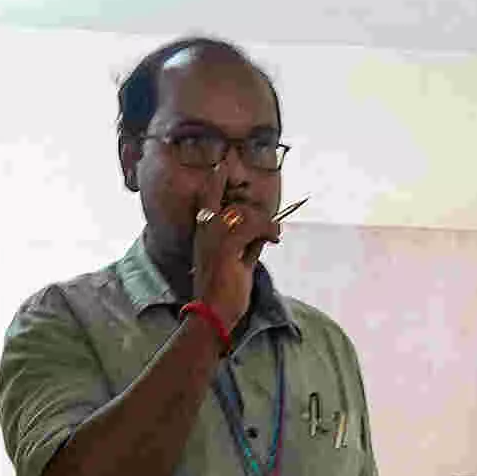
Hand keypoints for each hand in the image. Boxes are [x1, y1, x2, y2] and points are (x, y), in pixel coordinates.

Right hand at [190, 183, 274, 336]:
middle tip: (271, 229)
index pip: (208, 193)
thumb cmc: (224, 290)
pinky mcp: (226, 245)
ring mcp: (214, 236)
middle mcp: (205, 229)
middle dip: (258, 213)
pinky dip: (268, 231)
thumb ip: (246, 244)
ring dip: (266, 224)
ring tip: (273, 237)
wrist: (213, 312)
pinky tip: (273, 239)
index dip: (218, 177)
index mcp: (203, 231)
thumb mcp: (236, 262)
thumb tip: (264, 232)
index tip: (224, 163)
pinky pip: (254, 226)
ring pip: (247, 213)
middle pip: (236, 204)